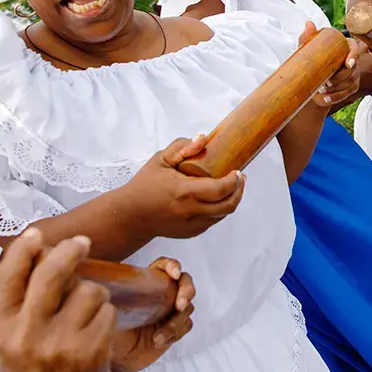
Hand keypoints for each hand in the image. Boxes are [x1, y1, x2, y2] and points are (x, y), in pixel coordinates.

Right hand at [0, 230, 112, 371]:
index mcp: (0, 330)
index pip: (7, 279)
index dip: (22, 251)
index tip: (36, 235)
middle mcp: (27, 335)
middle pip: (51, 275)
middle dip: (70, 251)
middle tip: (81, 242)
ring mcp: (61, 343)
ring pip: (87, 290)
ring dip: (91, 293)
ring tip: (84, 309)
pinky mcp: (91, 350)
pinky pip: (107, 311)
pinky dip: (105, 313)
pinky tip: (94, 327)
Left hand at [109, 257, 195, 371]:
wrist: (116, 358)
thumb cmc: (110, 331)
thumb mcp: (108, 311)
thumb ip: (111, 297)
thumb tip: (104, 288)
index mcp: (146, 283)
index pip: (163, 266)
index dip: (172, 266)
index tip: (174, 273)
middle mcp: (161, 294)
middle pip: (184, 283)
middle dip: (186, 291)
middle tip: (180, 304)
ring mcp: (170, 311)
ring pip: (186, 308)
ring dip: (177, 321)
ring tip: (159, 335)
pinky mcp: (175, 328)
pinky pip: (184, 326)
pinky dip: (174, 333)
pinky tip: (158, 341)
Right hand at [120, 137, 245, 239]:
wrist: (131, 215)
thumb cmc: (145, 186)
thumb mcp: (160, 160)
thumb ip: (182, 147)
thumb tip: (203, 139)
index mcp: (183, 192)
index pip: (220, 189)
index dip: (234, 180)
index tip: (238, 171)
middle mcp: (190, 211)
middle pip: (228, 205)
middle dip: (239, 190)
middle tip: (241, 178)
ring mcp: (191, 225)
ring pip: (222, 214)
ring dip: (231, 200)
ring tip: (233, 186)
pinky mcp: (191, 232)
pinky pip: (212, 220)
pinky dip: (219, 209)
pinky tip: (217, 198)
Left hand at [297, 23, 359, 106]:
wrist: (312, 81)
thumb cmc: (312, 61)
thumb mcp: (308, 49)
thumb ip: (308, 37)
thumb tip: (308, 24)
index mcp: (344, 47)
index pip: (354, 49)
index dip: (354, 56)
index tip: (348, 64)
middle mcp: (352, 60)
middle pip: (352, 69)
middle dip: (339, 78)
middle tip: (324, 82)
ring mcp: (354, 74)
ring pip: (349, 83)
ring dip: (336, 89)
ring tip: (321, 90)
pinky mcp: (352, 87)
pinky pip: (347, 93)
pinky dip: (336, 97)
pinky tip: (326, 98)